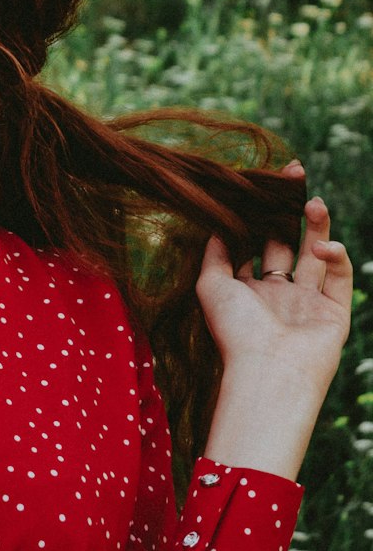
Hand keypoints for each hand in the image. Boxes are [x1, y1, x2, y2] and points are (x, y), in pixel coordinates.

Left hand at [196, 162, 352, 480]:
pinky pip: (340, 277)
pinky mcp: (334, 313)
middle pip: (288, 244)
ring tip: (314, 202)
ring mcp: (308, 304)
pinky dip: (337, 257)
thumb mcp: (211, 286)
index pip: (258, 244)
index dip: (261, 217)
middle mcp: (280, 296)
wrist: (269, 372)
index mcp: (250, 291)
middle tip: (294, 178)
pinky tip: (324, 246)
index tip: (263, 186)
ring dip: (318, 226)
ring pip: (317, 255)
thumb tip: (214, 224)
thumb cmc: (234, 332)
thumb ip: (214, 254)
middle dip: (291, 212)